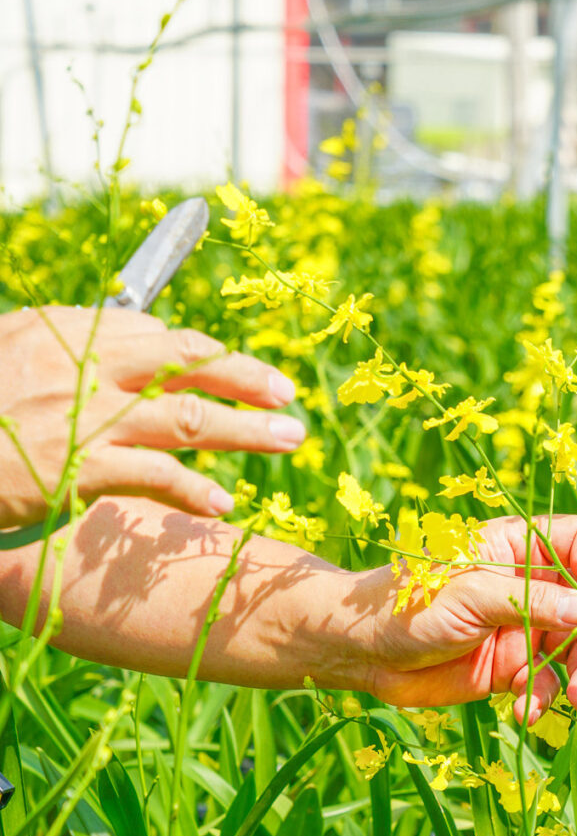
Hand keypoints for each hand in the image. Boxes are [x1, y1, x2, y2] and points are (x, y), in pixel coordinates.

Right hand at [0, 305, 305, 528]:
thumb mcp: (10, 358)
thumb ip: (63, 355)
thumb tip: (119, 352)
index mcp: (63, 331)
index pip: (154, 333)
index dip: (205, 351)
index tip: (238, 366)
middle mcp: (80, 365)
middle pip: (185, 361)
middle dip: (244, 376)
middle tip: (286, 393)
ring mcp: (82, 415)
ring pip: (187, 416)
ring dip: (246, 429)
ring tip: (289, 438)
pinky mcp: (76, 467)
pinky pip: (153, 475)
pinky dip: (192, 490)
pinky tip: (222, 504)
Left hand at [344, 515, 576, 721]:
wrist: (364, 653)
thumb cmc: (406, 604)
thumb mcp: (468, 596)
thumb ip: (531, 602)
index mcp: (518, 545)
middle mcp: (532, 583)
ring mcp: (527, 626)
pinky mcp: (516, 667)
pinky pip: (551, 681)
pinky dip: (547, 698)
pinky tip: (525, 712)